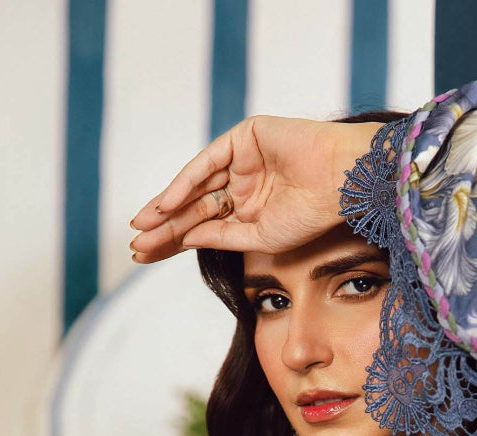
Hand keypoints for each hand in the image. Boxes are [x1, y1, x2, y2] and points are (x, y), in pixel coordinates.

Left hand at [129, 116, 378, 262]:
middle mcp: (243, 184)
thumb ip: (223, 236)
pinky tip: (165, 206)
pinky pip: (206, 164)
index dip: (173, 241)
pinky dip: (184, 185)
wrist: (342, 183)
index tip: (144, 257)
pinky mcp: (244, 138)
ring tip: (141, 229)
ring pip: (195, 188)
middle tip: (135, 248)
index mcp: (251, 211)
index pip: (202, 227)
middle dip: (164, 229)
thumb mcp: (261, 238)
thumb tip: (186, 238)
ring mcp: (242, 160)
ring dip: (166, 208)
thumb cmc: (313, 215)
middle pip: (193, 208)